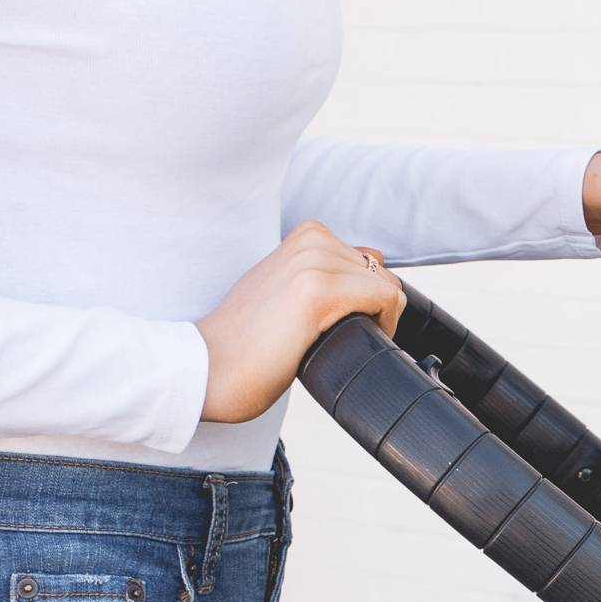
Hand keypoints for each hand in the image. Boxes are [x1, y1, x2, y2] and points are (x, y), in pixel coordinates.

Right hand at [195, 223, 406, 422]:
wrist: (213, 364)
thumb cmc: (252, 341)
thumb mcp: (292, 291)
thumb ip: (329, 271)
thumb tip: (374, 256)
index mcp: (306, 237)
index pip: (370, 263)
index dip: (368, 301)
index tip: (344, 326)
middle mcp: (311, 241)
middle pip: (383, 276)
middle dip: (376, 312)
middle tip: (343, 339)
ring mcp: (313, 261)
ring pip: (387, 287)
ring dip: (379, 321)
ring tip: (342, 342)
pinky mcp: (317, 289)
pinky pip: (386, 298)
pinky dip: (384, 326)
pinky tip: (353, 342)